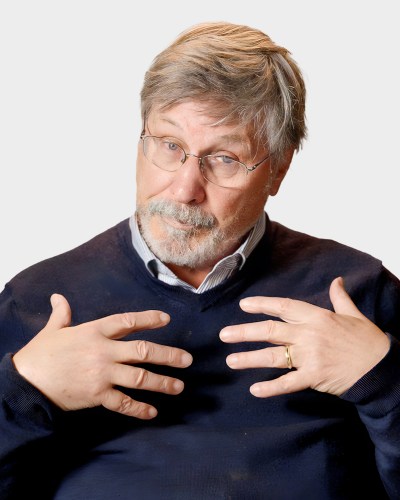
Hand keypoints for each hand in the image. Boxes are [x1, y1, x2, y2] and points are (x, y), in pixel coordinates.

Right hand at [13, 294, 191, 418]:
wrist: (26, 382)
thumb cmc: (40, 354)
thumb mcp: (53, 330)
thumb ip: (62, 313)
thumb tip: (58, 297)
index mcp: (94, 331)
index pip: (128, 321)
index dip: (148, 319)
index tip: (166, 319)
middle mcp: (103, 352)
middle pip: (143, 351)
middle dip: (168, 355)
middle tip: (187, 360)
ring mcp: (102, 375)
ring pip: (140, 378)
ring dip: (162, 383)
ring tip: (179, 387)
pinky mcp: (97, 396)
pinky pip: (124, 403)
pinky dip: (139, 409)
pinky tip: (152, 412)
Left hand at [219, 277, 389, 396]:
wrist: (383, 368)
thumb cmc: (367, 340)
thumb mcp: (353, 314)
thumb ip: (340, 297)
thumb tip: (337, 280)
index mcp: (316, 316)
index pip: (283, 307)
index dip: (262, 305)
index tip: (243, 305)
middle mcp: (309, 334)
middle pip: (270, 331)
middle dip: (244, 332)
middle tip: (223, 335)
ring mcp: (310, 356)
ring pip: (273, 357)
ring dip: (249, 359)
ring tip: (231, 360)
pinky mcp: (315, 377)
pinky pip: (288, 383)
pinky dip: (271, 388)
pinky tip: (254, 390)